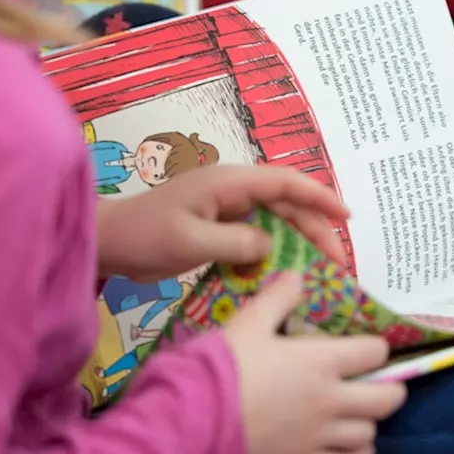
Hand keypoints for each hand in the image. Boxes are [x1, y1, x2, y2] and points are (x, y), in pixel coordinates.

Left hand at [96, 164, 350, 281]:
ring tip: (321, 268)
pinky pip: (256, 234)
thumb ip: (235, 242)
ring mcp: (224, 208)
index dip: (319, 196)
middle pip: (286, 204)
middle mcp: (231, 190)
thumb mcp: (190, 241)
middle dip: (315, 228)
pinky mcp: (217, 227)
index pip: (284, 182)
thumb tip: (271, 245)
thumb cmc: (144, 236)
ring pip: (274, 220)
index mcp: (228, 182)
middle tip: (337, 261)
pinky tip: (286, 271)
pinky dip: (274, 250)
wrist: (107, 242)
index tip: (346, 216)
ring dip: (298, 241)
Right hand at [224, 273, 407, 453]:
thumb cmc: (223, 365)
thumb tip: (297, 275)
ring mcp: (320, 436)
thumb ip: (278, 297)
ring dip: (369, 421)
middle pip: (385, 399)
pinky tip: (356, 448)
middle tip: (381, 382)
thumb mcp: (249, 321)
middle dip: (391, 388)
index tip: (369, 347)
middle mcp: (330, 400)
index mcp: (321, 361)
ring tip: (359, 413)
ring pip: (368, 433)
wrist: (194, 418)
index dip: (375, 347)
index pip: (373, 352)